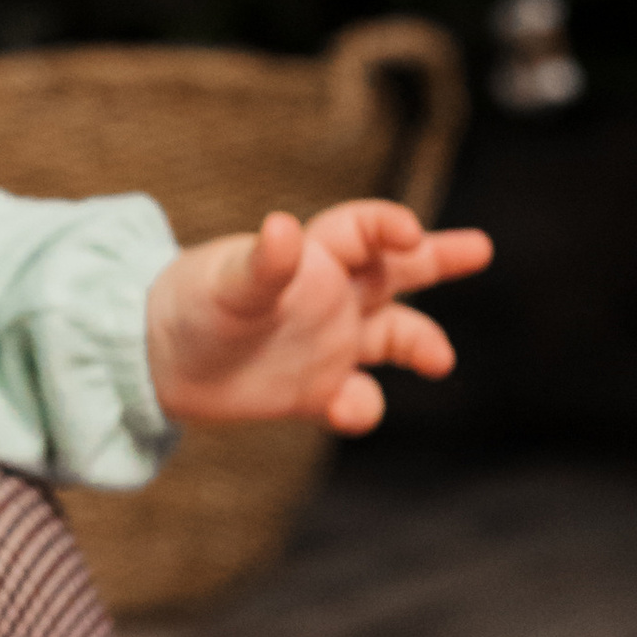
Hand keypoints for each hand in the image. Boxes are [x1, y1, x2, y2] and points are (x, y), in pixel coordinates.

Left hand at [146, 200, 493, 435]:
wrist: (154, 360)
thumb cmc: (187, 304)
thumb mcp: (226, 284)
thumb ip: (261, 264)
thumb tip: (281, 230)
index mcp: (313, 259)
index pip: (365, 230)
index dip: (390, 226)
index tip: (409, 235)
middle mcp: (331, 297)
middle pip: (398, 271)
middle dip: (438, 259)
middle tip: (482, 248)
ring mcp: (327, 344)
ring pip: (393, 337)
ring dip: (419, 345)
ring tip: (440, 360)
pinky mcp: (313, 390)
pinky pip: (355, 398)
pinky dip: (360, 406)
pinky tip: (347, 409)